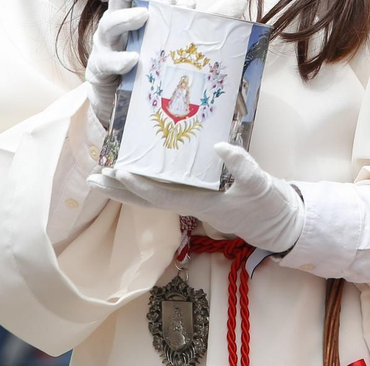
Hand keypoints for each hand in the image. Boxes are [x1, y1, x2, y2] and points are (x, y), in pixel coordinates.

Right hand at [85, 0, 180, 128]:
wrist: (132, 108)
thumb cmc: (156, 66)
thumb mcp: (185, 41)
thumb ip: (211, 20)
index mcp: (138, 11)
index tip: (182, 0)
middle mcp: (119, 23)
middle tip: (167, 3)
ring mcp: (106, 46)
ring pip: (108, 23)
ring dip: (125, 18)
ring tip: (144, 18)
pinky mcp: (100, 71)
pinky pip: (104, 61)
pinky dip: (118, 59)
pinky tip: (134, 61)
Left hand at [87, 143, 305, 253]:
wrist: (276, 222)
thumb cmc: (267, 205)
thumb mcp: (260, 184)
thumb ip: (242, 166)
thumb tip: (220, 146)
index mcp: (200, 203)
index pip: (162, 196)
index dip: (139, 185)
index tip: (119, 172)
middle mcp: (189, 203)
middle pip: (146, 200)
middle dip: (118, 190)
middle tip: (92, 177)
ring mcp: (191, 199)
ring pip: (150, 195)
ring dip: (125, 187)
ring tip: (101, 175)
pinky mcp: (196, 194)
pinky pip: (163, 188)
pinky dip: (145, 180)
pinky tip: (135, 170)